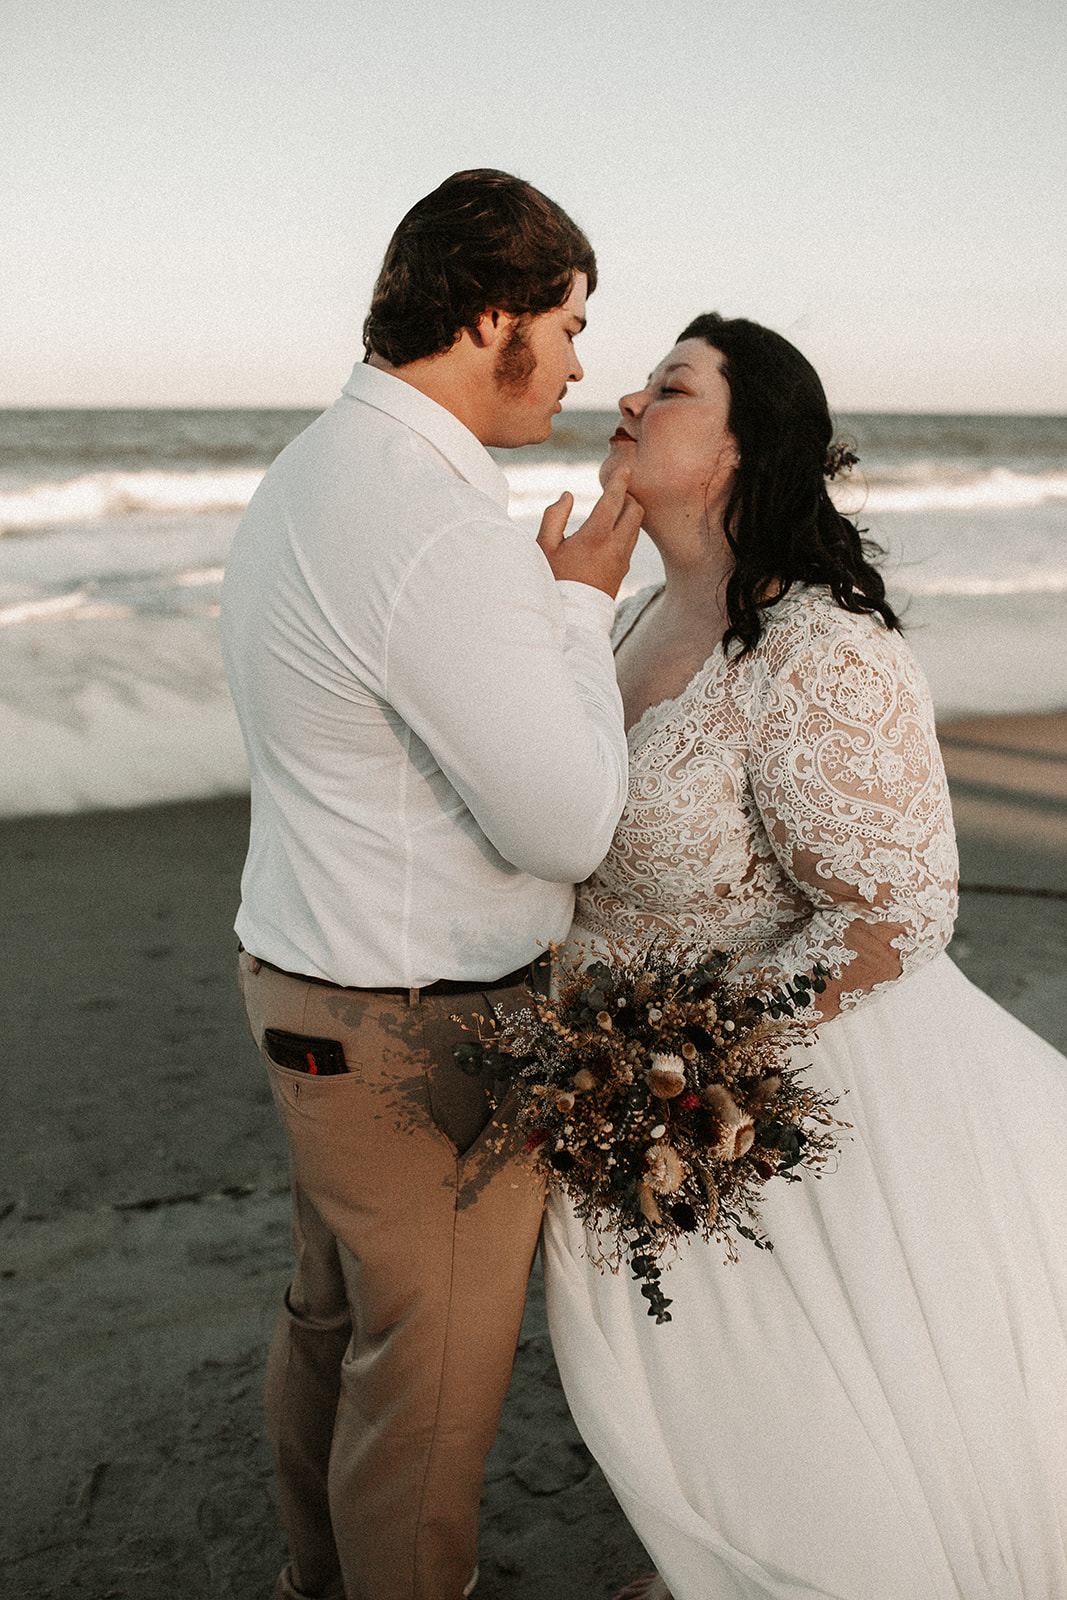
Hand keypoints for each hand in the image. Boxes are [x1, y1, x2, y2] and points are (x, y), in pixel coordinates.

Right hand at [536, 469, 642, 598]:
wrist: (569, 618)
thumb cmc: (551, 581)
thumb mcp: (544, 547)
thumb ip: (555, 516)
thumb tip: (567, 496)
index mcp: (596, 536)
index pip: (614, 499)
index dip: (620, 481)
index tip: (624, 468)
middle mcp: (615, 547)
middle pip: (635, 510)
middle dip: (628, 496)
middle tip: (617, 490)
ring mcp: (622, 560)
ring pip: (636, 526)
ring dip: (629, 513)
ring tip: (614, 508)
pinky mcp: (623, 572)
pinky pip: (631, 542)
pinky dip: (626, 529)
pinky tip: (612, 531)